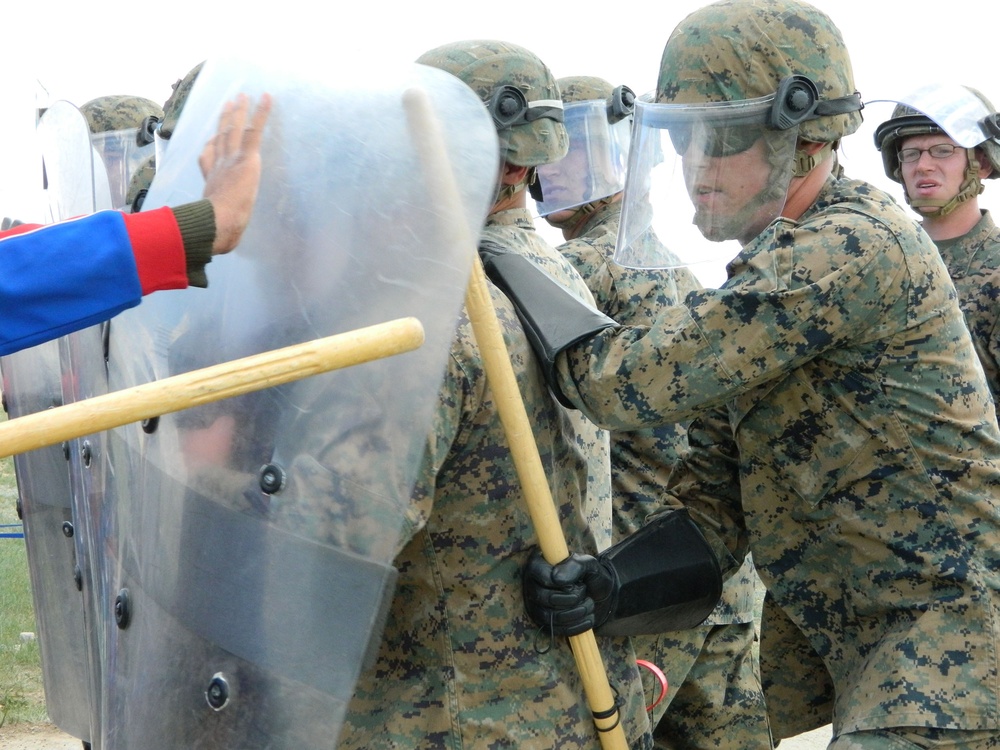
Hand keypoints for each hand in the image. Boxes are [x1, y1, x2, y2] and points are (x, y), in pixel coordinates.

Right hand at [199, 93, 272, 254]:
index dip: (211, 146)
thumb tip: (216, 246)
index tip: (211, 137)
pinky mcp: (247, 158)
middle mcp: (219, 166)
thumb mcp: (216, 228)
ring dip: (239, 110)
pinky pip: (255, 130)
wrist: (217, 223)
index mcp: (212, 182)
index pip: (209, 159)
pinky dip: (261, 113)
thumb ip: (217, 229)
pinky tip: (266, 98)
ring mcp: (231, 160)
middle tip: (227, 104)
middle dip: (224, 120)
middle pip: (220, 137)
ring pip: (234, 128)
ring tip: (242, 95)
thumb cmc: (216, 231)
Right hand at [522, 548, 616, 636]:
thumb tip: (557, 579)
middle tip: (585, 593)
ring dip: (577, 612)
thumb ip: (575, 565)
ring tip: (589, 604)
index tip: (578, 583)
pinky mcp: (543, 623)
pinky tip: (589, 618)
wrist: (601, 596)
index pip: (544, 578)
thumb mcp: (589, 565)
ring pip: (552, 616)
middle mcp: (531, 585)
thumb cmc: (591, 576)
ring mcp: (535, 605)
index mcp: (538, 565)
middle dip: (572, 599)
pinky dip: (577, 626)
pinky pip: (556, 630)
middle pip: (546, 598)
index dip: (563, 584)